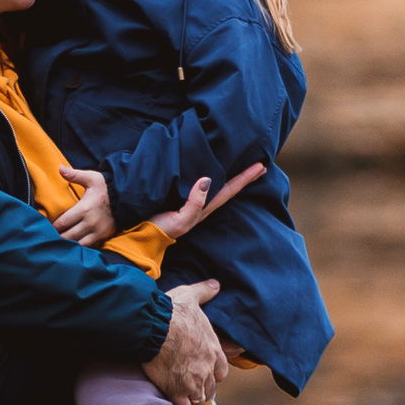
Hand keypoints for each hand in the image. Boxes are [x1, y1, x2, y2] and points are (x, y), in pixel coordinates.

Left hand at [54, 164, 114, 244]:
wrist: (127, 197)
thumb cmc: (106, 187)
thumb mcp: (92, 178)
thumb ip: (75, 175)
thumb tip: (60, 168)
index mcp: (85, 209)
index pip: (63, 222)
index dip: (53, 226)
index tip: (46, 226)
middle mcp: (91, 222)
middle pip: (68, 236)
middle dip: (58, 236)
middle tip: (50, 236)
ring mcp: (98, 231)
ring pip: (78, 244)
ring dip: (69, 244)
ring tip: (61, 242)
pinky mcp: (104, 236)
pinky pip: (89, 247)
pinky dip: (81, 247)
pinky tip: (74, 246)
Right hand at [144, 282, 225, 404]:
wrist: (154, 326)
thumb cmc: (172, 311)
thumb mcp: (191, 297)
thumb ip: (204, 292)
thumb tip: (215, 284)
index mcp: (214, 350)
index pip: (222, 371)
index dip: (213, 372)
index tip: (203, 371)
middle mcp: (207, 369)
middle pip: (211, 387)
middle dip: (203, 387)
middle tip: (191, 385)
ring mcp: (193, 381)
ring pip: (199, 398)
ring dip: (192, 398)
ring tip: (182, 394)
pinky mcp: (176, 390)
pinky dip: (179, 404)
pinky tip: (172, 399)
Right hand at [150, 158, 265, 244]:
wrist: (142, 238)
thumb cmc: (160, 229)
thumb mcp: (181, 220)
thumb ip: (194, 203)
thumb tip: (207, 180)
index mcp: (203, 208)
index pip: (229, 190)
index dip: (245, 178)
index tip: (260, 167)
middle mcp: (201, 204)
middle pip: (228, 187)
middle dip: (244, 177)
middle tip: (261, 166)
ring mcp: (191, 203)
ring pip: (217, 186)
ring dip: (231, 177)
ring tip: (243, 167)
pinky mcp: (180, 198)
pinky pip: (202, 185)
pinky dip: (212, 177)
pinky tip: (212, 173)